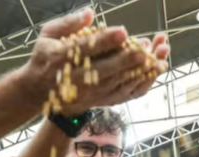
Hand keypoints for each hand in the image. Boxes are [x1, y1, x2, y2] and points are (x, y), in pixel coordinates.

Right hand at [19, 8, 169, 114]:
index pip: (85, 49)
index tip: (122, 32)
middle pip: (104, 70)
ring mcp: (88, 93)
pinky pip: (123, 94)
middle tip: (145, 50)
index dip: (105, 41)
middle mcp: (75, 79)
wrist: (39, 91)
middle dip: (126, 60)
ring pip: (117, 84)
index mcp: (60, 58)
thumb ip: (68, 23)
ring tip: (159, 59)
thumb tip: (89, 13)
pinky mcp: (99, 100)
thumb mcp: (48, 34)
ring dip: (140, 72)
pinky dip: (141, 84)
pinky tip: (155, 71)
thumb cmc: (46, 56)